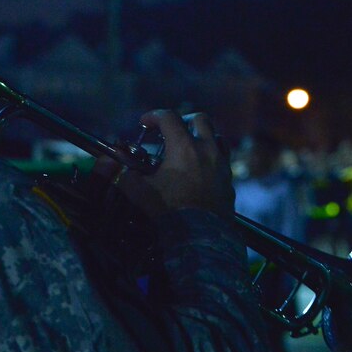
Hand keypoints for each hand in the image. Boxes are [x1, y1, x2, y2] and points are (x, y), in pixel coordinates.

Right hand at [108, 110, 234, 220]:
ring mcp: (222, 165)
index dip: (153, 116)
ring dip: (203, 138)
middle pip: (200, 119)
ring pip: (217, 138)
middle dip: (184, 121)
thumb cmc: (170, 211)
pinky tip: (201, 171)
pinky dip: (211, 159)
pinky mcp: (229, 181)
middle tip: (171, 131)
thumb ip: (127, 176)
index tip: (144, 123)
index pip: (169, 117)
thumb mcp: (140, 191)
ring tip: (190, 148)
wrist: (201, 236)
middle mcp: (207, 150)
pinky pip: (223, 161)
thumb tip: (122, 170)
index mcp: (184, 147)